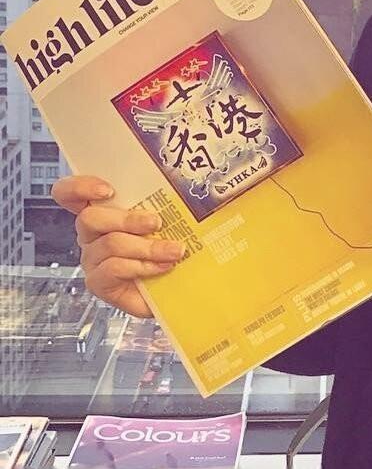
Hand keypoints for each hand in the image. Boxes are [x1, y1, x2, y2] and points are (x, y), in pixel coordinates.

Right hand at [51, 175, 184, 317]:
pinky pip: (113, 269)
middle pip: (90, 218)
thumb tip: (203, 180)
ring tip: (174, 250)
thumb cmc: (173, 245)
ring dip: (146, 247)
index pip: (71, 193)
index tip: (107, 189)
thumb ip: (171, 199)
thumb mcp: (173, 217)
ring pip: (109, 244)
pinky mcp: (100, 282)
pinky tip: (162, 267)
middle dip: (127, 219)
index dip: (80, 187)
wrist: (179, 287)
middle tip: (156, 222)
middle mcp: (93, 233)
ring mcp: (93, 258)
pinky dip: (141, 266)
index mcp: (105, 210)